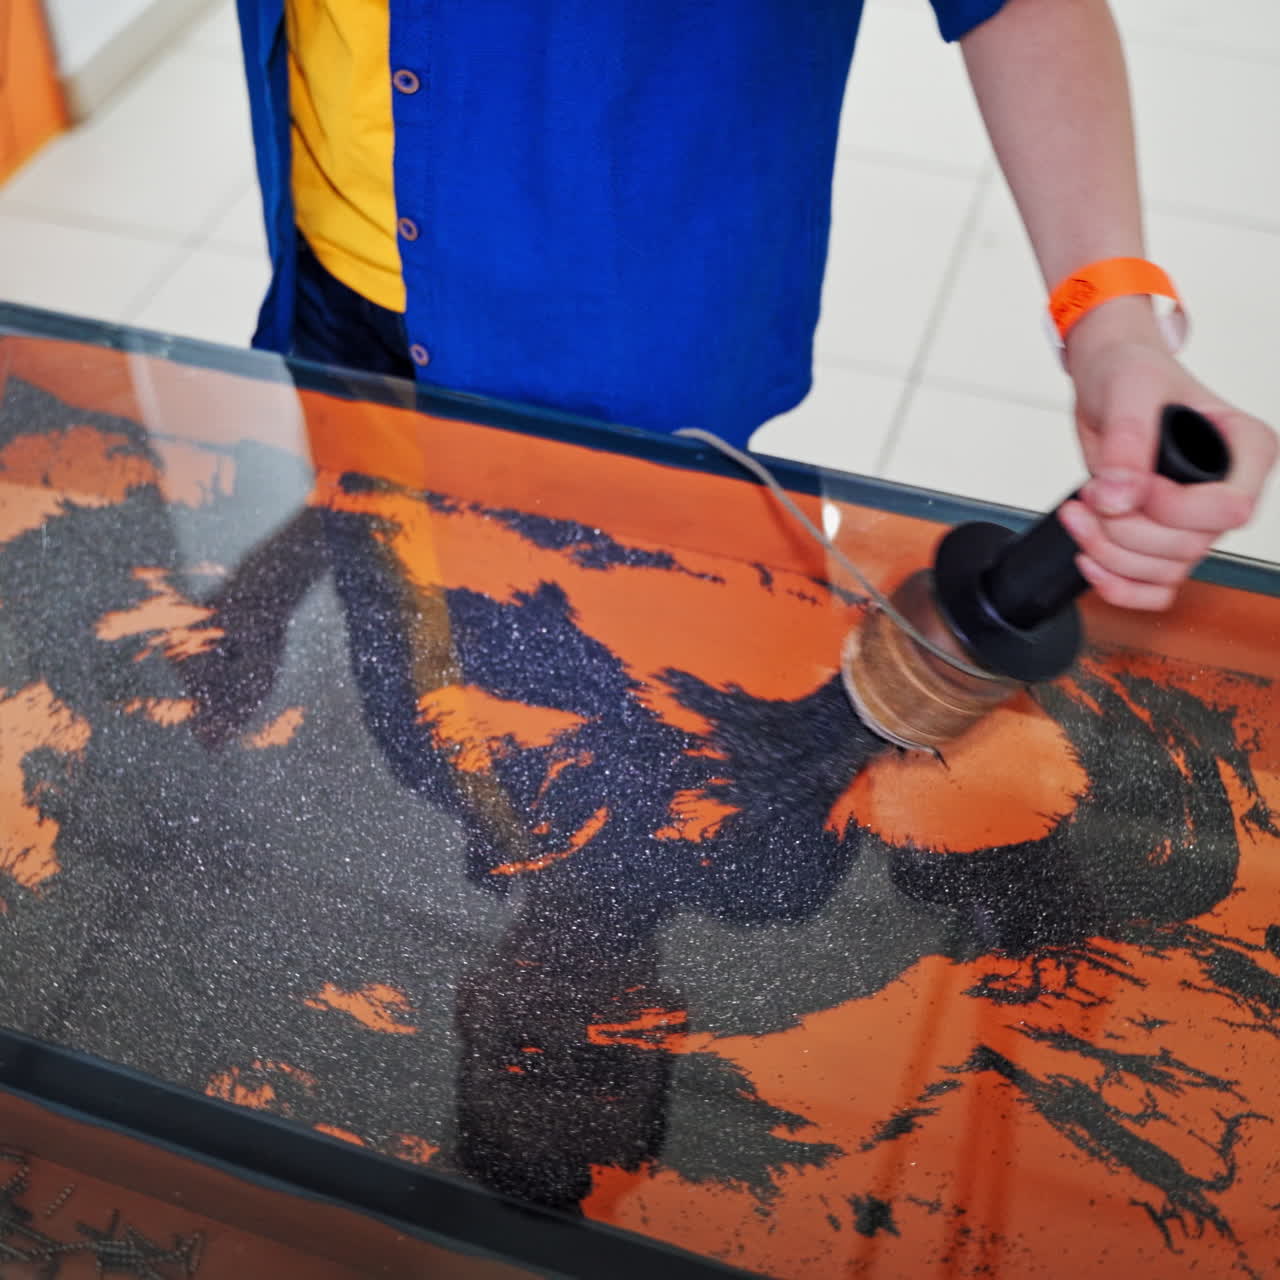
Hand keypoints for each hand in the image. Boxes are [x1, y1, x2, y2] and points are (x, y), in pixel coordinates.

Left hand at [1059, 299, 1277, 609]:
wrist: (1105, 381)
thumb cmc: (1132, 373)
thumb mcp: (1129, 389)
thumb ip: (1129, 441)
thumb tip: (1120, 494)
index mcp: (1246, 450)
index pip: (1230, 508)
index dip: (1172, 508)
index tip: (1130, 483)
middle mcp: (1227, 490)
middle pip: (1189, 547)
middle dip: (1126, 529)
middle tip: (1092, 492)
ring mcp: (1195, 521)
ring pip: (1166, 572)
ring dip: (1110, 553)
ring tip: (1080, 512)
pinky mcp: (1162, 541)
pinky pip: (1153, 590)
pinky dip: (1117, 585)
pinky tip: (1088, 557)